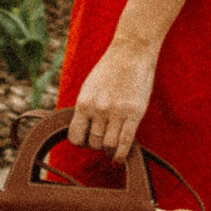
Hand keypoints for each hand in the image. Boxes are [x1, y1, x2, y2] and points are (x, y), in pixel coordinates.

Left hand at [68, 40, 155, 160]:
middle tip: (102, 140)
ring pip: (108, 146)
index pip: (76, 137)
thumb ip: (86, 108)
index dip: (81, 142)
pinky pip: (125, 143)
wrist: (131, 52)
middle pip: (94, 143)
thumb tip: (84, 130)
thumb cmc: (110, 69)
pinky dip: (120, 155)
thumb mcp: (89, 87)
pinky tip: (118, 158)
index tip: (87, 139)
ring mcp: (117, 112)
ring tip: (112, 146)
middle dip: (97, 145)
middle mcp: (98, 109)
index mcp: (84, 103)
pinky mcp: (134, 114)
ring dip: (109, 150)